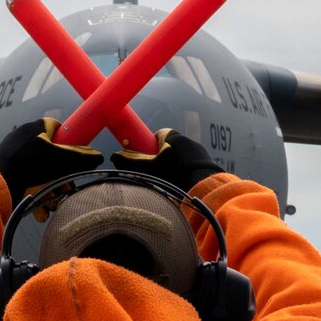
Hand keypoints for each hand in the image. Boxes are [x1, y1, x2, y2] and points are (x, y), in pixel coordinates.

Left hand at [0, 117, 103, 201]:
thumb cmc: (30, 165)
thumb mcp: (61, 160)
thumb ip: (81, 157)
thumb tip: (99, 156)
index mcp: (36, 128)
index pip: (58, 128)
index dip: (69, 141)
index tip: (75, 157)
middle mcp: (24, 138)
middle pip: (51, 155)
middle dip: (61, 176)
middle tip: (66, 188)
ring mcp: (14, 154)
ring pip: (40, 172)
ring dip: (50, 190)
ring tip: (53, 204)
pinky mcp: (7, 171)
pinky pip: (26, 180)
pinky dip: (35, 194)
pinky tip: (40, 211)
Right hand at [110, 128, 224, 192]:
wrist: (203, 185)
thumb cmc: (173, 173)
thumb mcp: (148, 168)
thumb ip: (131, 162)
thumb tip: (114, 156)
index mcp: (172, 135)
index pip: (157, 135)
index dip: (149, 145)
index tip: (146, 157)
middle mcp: (186, 140)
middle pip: (167, 148)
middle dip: (160, 158)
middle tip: (155, 173)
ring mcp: (198, 152)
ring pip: (180, 158)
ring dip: (174, 168)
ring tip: (170, 182)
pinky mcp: (206, 164)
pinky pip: (191, 167)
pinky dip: (186, 174)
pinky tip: (183, 185)